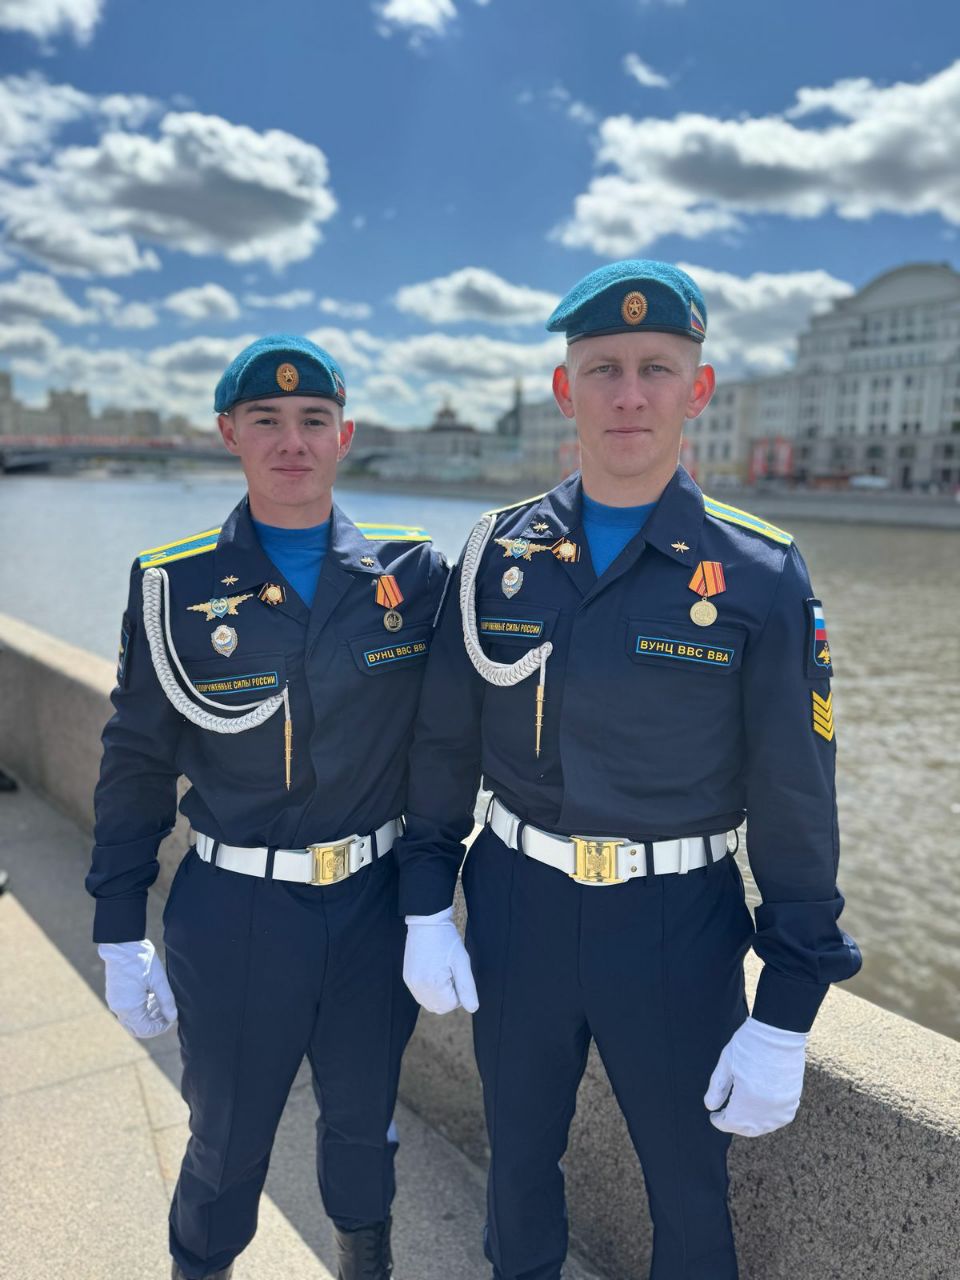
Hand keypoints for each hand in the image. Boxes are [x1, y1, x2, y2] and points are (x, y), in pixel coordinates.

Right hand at [98, 938, 177, 1037]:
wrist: (121, 944)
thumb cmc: (141, 960)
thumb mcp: (159, 980)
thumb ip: (167, 1001)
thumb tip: (173, 1017)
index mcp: (130, 1008)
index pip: (146, 1030)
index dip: (161, 1028)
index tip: (171, 1017)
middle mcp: (119, 1008)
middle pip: (138, 1028)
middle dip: (154, 1023)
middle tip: (167, 1012)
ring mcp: (115, 1002)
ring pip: (133, 1020)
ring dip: (147, 1016)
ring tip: (161, 1002)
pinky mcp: (114, 995)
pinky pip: (127, 1010)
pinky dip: (140, 1009)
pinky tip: (151, 996)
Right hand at [403, 907, 478, 1014]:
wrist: (427, 922)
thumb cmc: (447, 940)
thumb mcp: (462, 962)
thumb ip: (467, 988)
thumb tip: (473, 1009)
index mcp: (433, 983)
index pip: (451, 1005)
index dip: (460, 993)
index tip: (458, 974)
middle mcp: (418, 986)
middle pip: (439, 1007)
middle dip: (449, 996)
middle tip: (452, 974)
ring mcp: (411, 982)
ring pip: (429, 1003)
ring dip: (440, 995)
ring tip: (444, 972)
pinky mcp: (408, 977)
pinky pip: (420, 995)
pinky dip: (430, 990)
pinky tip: (435, 973)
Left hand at [704, 1015, 806, 1136]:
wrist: (778, 1031)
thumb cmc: (748, 1044)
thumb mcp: (726, 1063)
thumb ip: (717, 1088)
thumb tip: (710, 1107)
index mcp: (747, 1099)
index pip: (731, 1123)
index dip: (720, 1122)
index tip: (714, 1116)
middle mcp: (766, 1107)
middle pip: (748, 1128)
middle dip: (735, 1125)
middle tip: (726, 1117)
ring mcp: (782, 1104)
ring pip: (765, 1126)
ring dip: (752, 1125)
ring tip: (742, 1116)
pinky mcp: (793, 1098)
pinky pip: (781, 1118)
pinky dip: (769, 1120)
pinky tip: (762, 1112)